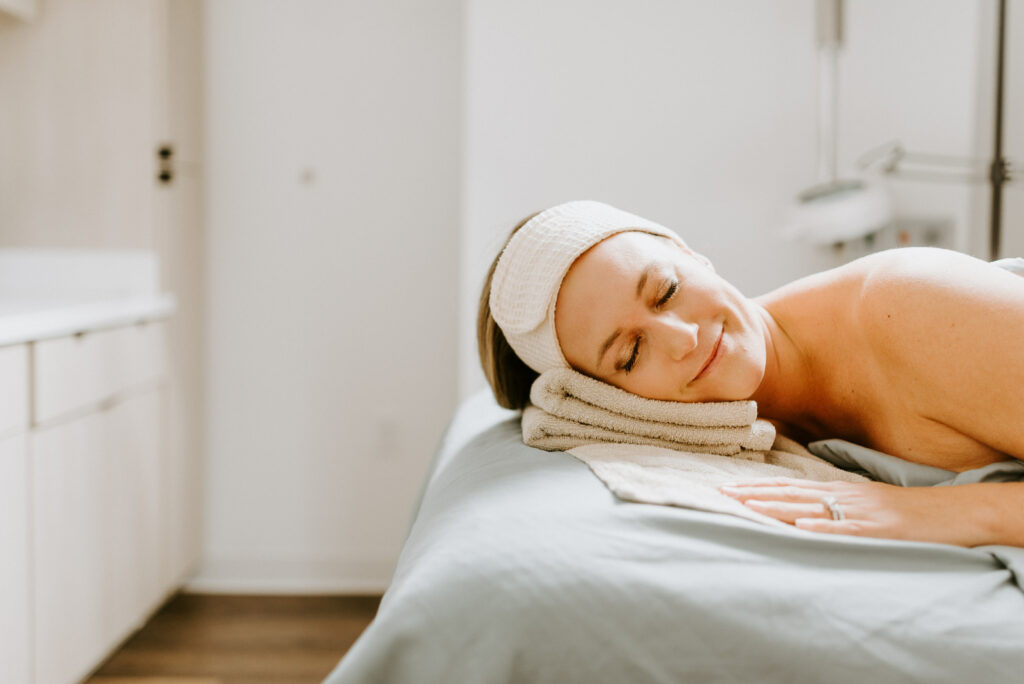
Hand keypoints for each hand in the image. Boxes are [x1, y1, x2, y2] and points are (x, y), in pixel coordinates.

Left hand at [717, 478, 994, 546]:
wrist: (951, 512)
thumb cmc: (905, 511)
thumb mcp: (863, 502)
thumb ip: (833, 503)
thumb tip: (800, 510)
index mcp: (838, 491)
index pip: (788, 487)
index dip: (757, 488)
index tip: (726, 488)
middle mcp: (843, 497)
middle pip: (790, 495)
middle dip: (754, 495)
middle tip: (720, 495)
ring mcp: (860, 513)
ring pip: (810, 508)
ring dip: (776, 507)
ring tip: (746, 506)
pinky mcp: (878, 529)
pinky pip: (846, 529)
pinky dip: (821, 528)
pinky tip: (800, 527)